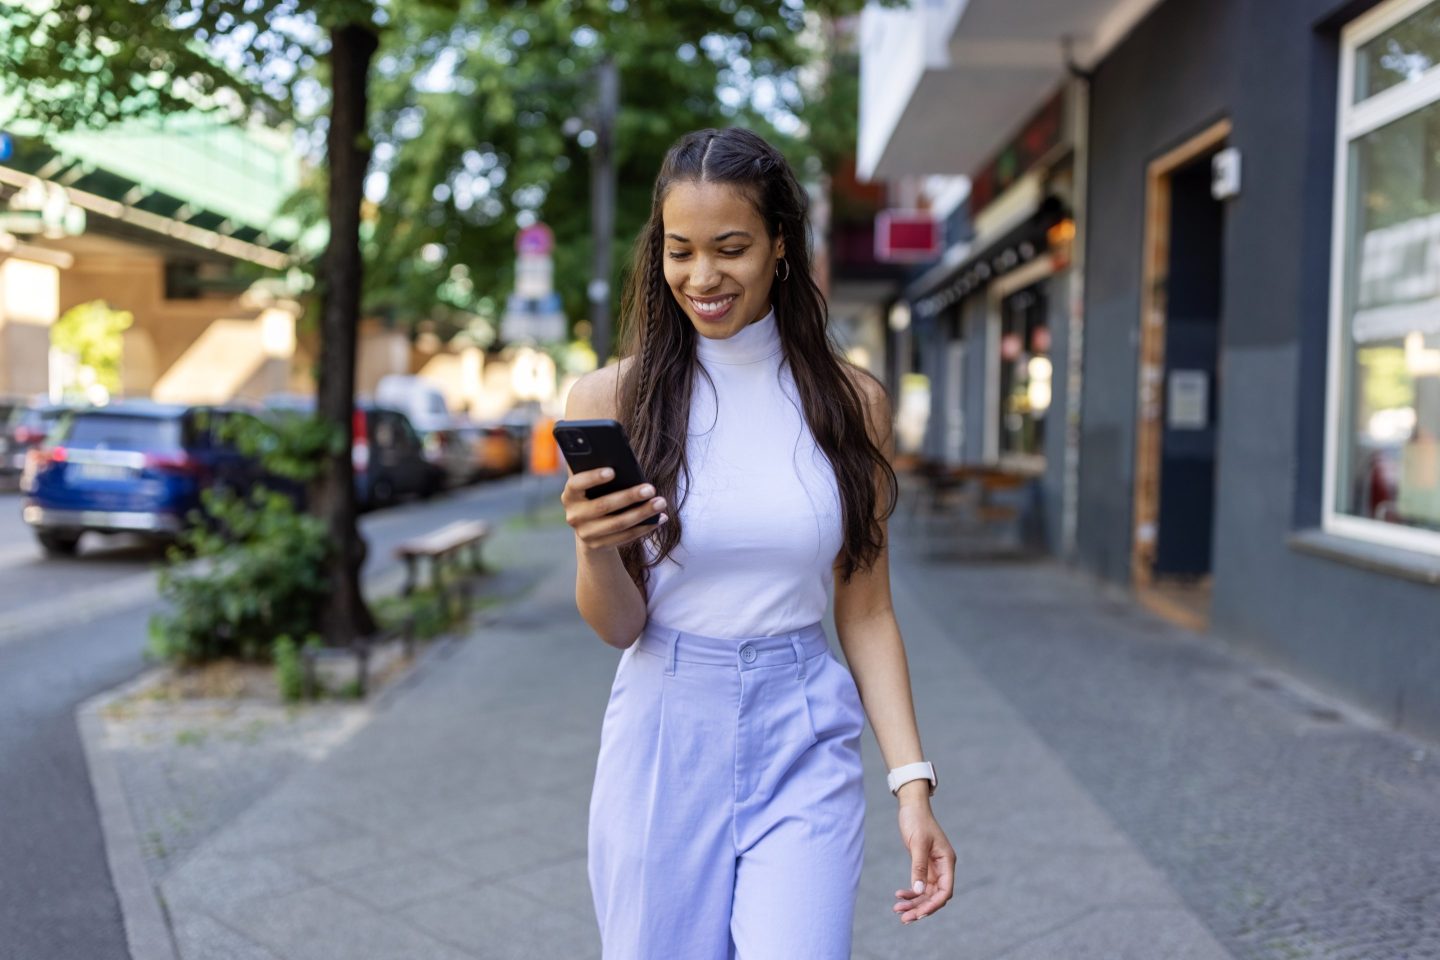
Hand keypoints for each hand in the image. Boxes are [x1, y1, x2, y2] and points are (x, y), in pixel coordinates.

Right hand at [561, 467, 667, 551]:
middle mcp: (574, 515)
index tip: (613, 471)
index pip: (576, 484)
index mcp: (569, 494)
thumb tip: (620, 456)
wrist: (589, 526)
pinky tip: (660, 518)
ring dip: (642, 513)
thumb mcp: (592, 483)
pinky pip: (626, 537)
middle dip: (629, 496)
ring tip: (661, 502)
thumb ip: (598, 469)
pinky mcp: (599, 546)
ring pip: (618, 524)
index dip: (593, 477)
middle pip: (603, 506)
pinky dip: (645, 527)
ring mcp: (586, 533)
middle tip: (650, 488)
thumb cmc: (596, 494)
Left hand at [892, 802, 955, 923]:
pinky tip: (899, 895)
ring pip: (926, 893)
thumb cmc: (916, 821)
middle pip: (935, 896)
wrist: (912, 806)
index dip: (933, 904)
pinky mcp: (924, 866)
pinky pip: (920, 885)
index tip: (919, 913)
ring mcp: (934, 867)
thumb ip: (919, 867)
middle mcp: (943, 867)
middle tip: (903, 918)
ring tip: (897, 910)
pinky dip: (911, 892)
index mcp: (947, 861)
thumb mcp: (917, 844)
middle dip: (920, 908)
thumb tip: (918, 891)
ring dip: (914, 903)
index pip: (945, 890)